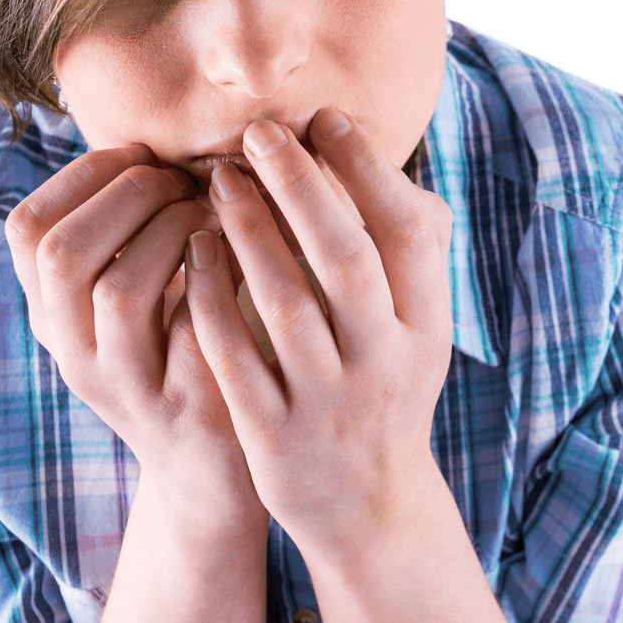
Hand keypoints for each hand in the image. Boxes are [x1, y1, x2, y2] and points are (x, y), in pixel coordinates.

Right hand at [4, 144, 266, 535]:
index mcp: (53, 311)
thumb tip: (153, 135)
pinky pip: (192, 329)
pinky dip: (220, 275)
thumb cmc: (179, 346)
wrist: (211, 463)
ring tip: (215, 216)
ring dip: (176, 230)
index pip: (27, 226)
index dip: (86, 174)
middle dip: (131, 195)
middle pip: (64, 251)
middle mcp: (72, 350)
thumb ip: (125, 226)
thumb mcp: (133, 290)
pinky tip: (246, 255)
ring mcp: (123, 386)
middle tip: (185, 183)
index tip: (144, 156)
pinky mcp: (182, 408)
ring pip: (120, 289)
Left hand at [183, 109, 453, 549]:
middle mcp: (385, 362)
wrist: (369, 504)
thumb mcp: (417, 323)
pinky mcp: (274, 435)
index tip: (324, 118)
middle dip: (301, 186)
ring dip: (249, 230)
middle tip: (259, 133)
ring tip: (220, 180)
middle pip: (345, 259)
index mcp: (425, 325)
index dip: (367, 169)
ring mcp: (328, 403)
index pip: (407, 232)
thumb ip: (404, 246)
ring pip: (285, 302)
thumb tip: (362, 148)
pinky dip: (212, 294)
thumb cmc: (385, 382)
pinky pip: (234, 354)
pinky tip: (196, 247)